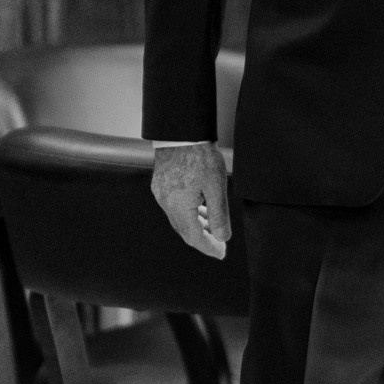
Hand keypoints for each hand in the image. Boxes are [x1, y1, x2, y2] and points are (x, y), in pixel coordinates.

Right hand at [152, 141, 230, 258]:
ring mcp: (161, 193)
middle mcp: (166, 203)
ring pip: (178, 219)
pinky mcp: (160, 185)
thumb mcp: (216, 187)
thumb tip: (223, 238)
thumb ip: (219, 215)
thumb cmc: (200, 155)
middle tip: (219, 242)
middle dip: (203, 238)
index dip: (209, 247)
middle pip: (184, 230)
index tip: (222, 253)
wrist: (182, 131)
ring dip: (196, 225)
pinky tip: (200, 208)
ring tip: (212, 225)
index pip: (194, 238)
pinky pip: (174, 207)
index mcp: (179, 206)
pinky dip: (188, 212)